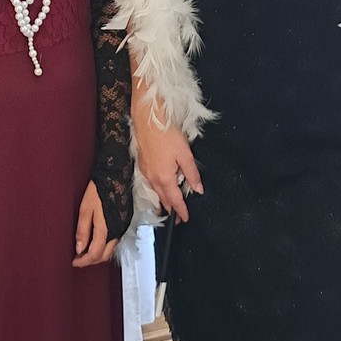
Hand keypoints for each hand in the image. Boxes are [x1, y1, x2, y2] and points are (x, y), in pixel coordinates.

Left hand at [73, 180, 117, 266]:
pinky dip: (104, 246)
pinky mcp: (124, 222)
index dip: (83, 261)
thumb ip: (82, 231)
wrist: (115, 176)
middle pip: (104, 256)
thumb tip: (79, 249)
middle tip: (78, 259)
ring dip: (98, 254)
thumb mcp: (85, 210)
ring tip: (84, 250)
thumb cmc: (99, 190)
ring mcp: (122, 228)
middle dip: (90, 261)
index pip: (94, 254)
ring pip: (110, 250)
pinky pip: (114, 241)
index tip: (74, 261)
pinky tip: (95, 241)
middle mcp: (117, 232)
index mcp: (106, 230)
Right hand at [133, 105, 201, 220]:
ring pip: (155, 192)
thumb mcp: (185, 154)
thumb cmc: (167, 135)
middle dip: (171, 209)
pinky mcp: (141, 165)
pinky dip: (156, 190)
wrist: (148, 120)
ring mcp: (145, 172)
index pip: (174, 200)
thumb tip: (198, 189)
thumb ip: (191, 174)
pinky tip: (160, 187)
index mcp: (165, 178)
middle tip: (177, 218)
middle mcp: (153, 178)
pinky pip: (150, 183)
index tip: (185, 219)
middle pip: (163, 199)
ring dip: (162, 201)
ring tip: (169, 207)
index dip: (181, 211)